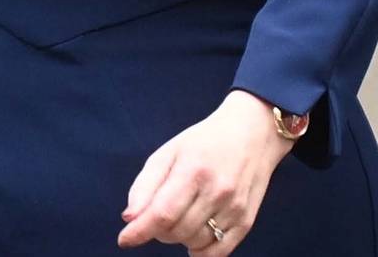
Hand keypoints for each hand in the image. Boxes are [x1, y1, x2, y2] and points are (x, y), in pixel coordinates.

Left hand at [116, 89, 293, 253]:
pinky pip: (218, 253)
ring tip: (181, 216)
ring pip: (194, 242)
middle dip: (158, 229)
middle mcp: (217, 191)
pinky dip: (200, 252)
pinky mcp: (247, 220)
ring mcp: (234, 207)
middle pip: (176, 231)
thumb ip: (145, 185)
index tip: (124, 239)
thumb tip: (130, 218)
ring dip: (179, 237)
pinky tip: (195, 237)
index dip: (140, 231)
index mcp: (193, 170)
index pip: (162, 213)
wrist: (253, 132)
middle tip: (160, 213)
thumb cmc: (204, 141)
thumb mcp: (169, 152)